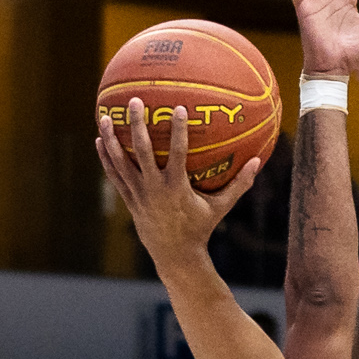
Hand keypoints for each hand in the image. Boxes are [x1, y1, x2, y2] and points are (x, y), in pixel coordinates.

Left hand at [94, 101, 263, 263]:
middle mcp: (154, 188)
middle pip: (142, 152)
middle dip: (138, 125)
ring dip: (113, 139)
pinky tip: (100, 141)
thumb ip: (239, 184)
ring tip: (106, 117)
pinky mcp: (129, 200)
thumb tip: (259, 160)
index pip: (177, 154)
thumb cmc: (200, 228)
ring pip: (122, 162)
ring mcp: (139, 194)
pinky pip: (115, 176)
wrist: (175, 256)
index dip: (177, 131)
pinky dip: (106, 159)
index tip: (178, 108)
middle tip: (134, 102)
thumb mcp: (221, 207)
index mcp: (176, 187)